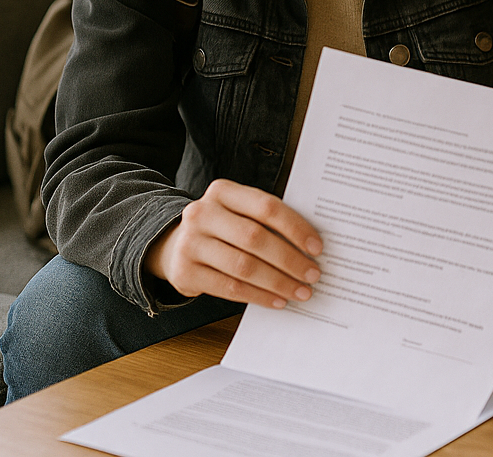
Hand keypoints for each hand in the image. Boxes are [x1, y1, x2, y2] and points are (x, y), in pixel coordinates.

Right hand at [143, 178, 322, 308]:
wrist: (174, 245)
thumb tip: (312, 246)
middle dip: (290, 260)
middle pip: (256, 238)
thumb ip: (267, 221)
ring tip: (301, 291)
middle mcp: (202, 214)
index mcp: (222, 192)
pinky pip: (229, 288)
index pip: (266, 207)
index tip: (318, 247)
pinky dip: (258, 296)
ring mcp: (190, 243)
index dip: (295, 228)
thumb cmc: (222, 228)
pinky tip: (277, 300)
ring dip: (278, 282)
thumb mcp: (238, 213)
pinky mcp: (185, 273)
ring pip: (243, 267)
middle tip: (313, 274)